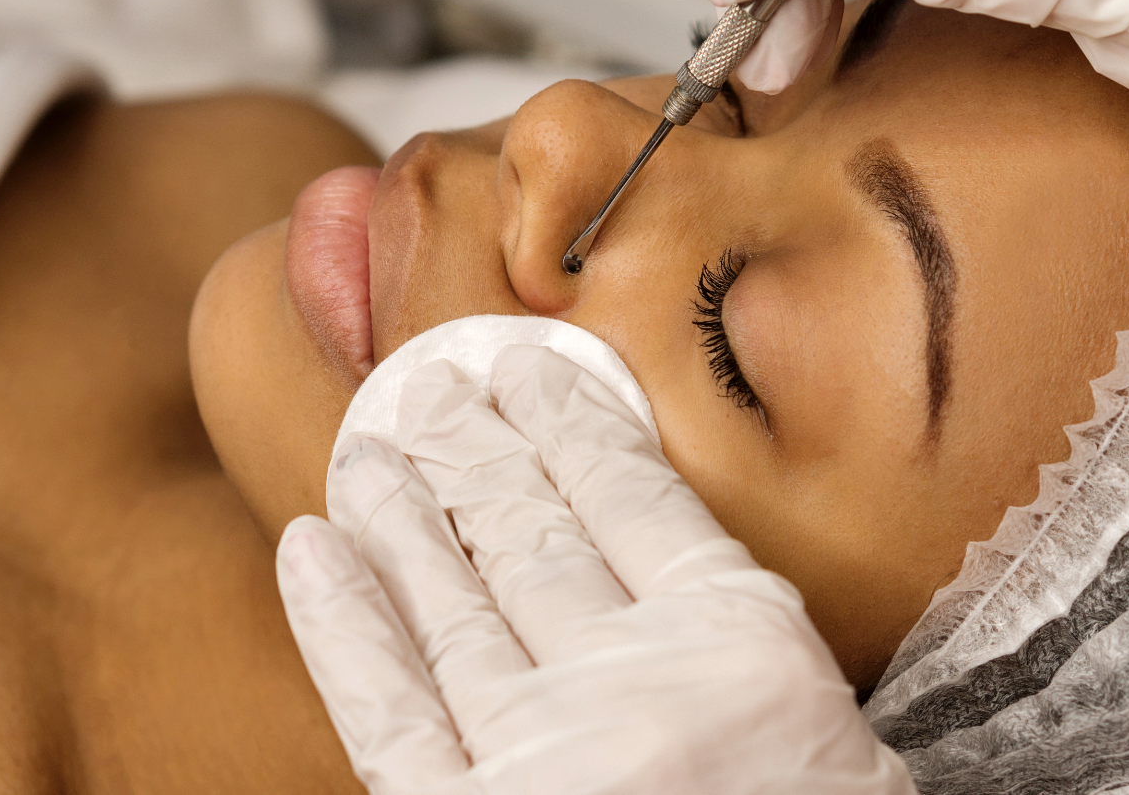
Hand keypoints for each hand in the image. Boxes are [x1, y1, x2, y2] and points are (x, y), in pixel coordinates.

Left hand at [277, 345, 913, 793]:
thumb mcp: (818, 735)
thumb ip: (721, 636)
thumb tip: (615, 530)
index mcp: (746, 645)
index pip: (633, 495)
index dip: (569, 421)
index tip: (528, 373)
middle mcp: (640, 684)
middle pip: (530, 533)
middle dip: (472, 450)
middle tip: (431, 386)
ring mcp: (545, 755)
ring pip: (454, 602)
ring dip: (402, 512)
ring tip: (371, 447)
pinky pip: (386, 709)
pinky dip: (342, 626)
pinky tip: (310, 548)